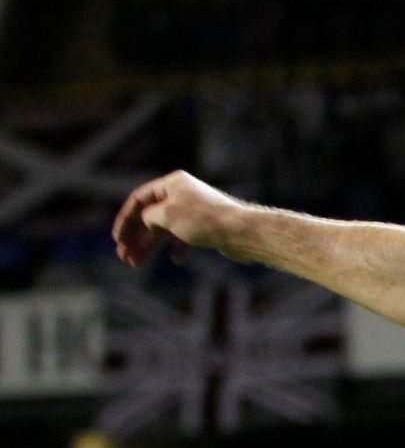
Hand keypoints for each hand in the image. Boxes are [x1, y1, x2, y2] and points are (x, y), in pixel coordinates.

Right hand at [112, 171, 253, 268]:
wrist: (243, 232)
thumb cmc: (204, 220)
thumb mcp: (166, 214)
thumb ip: (148, 217)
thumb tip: (146, 223)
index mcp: (173, 184)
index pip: (139, 199)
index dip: (125, 219)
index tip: (117, 239)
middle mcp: (183, 194)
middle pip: (151, 216)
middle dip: (136, 237)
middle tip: (124, 257)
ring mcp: (195, 211)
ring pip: (165, 229)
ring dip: (150, 246)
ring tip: (136, 263)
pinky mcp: (207, 227)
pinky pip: (185, 238)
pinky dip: (178, 248)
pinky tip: (177, 260)